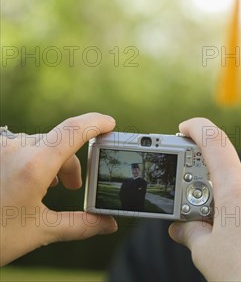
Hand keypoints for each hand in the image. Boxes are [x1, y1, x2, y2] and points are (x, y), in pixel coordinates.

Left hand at [0, 113, 117, 265]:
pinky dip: (30, 159)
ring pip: (37, 144)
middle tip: (75, 187)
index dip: (97, 123)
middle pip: (58, 142)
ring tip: (47, 187)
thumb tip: (108, 225)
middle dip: (71, 163)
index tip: (111, 124)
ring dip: (49, 161)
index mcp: (34, 166)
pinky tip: (24, 181)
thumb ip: (80, 225)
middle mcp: (15, 149)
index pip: (74, 130)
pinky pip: (17, 146)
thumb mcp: (40, 231)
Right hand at [168, 118, 240, 280]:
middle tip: (203, 207)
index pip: (215, 143)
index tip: (186, 127)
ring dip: (240, 200)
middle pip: (236, 170)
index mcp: (238, 190)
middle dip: (218, 183)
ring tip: (227, 230)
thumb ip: (190, 232)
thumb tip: (181, 228)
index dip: (198, 128)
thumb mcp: (205, 253)